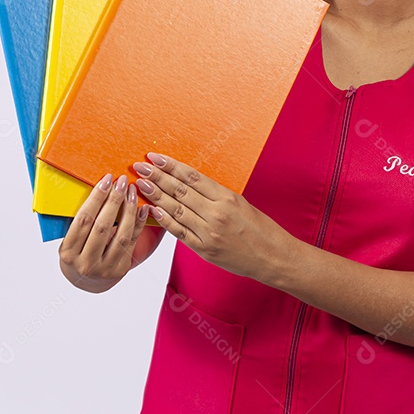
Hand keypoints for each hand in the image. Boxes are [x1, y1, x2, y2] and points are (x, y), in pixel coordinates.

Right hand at [58, 173, 152, 292]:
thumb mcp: (70, 241)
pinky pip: (132, 242)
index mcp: (68, 252)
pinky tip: (142, 208)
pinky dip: (138, 223)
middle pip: (102, 226)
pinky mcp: (121, 269)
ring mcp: (105, 268)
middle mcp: (86, 263)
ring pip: (121, 235)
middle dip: (114, 200)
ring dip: (129, 210)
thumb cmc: (77, 254)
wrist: (86, 282)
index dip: (96, 198)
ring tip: (132, 191)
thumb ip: (80, 221)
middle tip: (121, 181)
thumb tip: (98, 189)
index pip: (83, 220)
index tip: (106, 180)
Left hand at [132, 153, 292, 282]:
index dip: (171, 166)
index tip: (155, 157)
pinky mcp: (205, 249)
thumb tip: (188, 185)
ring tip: (141, 184)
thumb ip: (215, 196)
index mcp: (227, 197)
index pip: (192, 177)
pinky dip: (165, 220)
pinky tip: (152, 210)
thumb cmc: (260, 229)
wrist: (273, 257)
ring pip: (176, 209)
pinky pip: (180, 232)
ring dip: (156, 195)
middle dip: (157, 176)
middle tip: (140, 166)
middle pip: (180, 190)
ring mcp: (209, 232)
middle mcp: (217, 213)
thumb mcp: (240, 204)